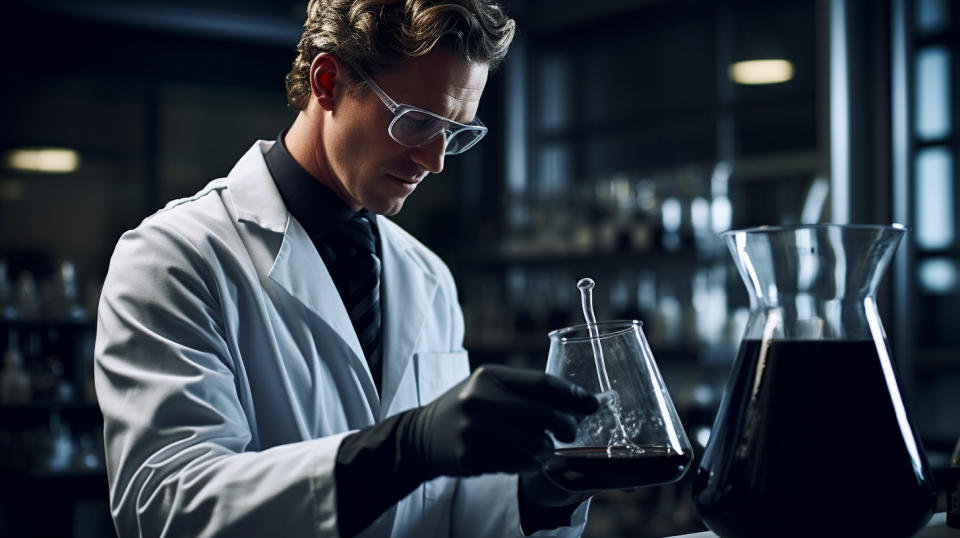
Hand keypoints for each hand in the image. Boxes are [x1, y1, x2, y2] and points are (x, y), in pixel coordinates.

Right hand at [400, 365, 598, 479]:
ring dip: (547, 450)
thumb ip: (527, 390)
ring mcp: (474, 430)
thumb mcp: (490, 386)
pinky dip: (529, 464)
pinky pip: (519, 464)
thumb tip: (579, 403)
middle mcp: (481, 400)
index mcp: (490, 375)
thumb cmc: (467, 407)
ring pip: (536, 444)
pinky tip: (522, 457)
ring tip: (541, 447)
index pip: (544, 382)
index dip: (574, 395)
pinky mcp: (471, 457)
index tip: (592, 404)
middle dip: (567, 426)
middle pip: (545, 414)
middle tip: (570, 431)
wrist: (423, 435)